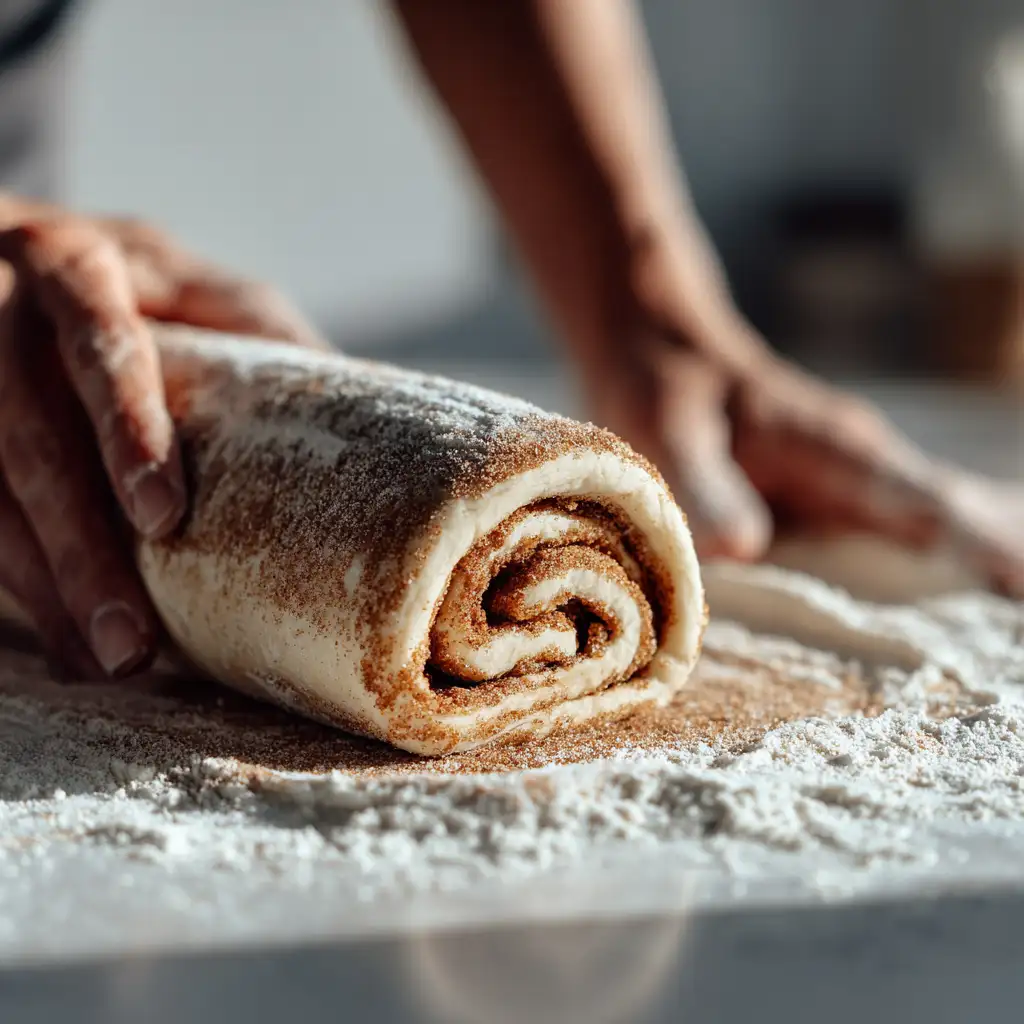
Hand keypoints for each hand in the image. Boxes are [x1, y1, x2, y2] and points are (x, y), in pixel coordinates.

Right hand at [0, 197, 325, 677]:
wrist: (15, 254)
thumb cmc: (138, 284)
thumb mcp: (201, 289)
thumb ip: (260, 335)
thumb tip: (370, 417)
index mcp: (77, 265)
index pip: (98, 343)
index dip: (126, 427)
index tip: (163, 517)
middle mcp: (1, 309)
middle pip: (29, 437)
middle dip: (79, 546)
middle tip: (131, 640)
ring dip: (43, 587)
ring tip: (104, 662)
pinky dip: (20, 587)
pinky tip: (64, 641)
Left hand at [579, 245, 1023, 597]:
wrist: (669, 357)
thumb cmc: (669, 392)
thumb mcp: (673, 434)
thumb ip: (706, 486)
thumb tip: (742, 549)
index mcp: (834, 451)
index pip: (921, 505)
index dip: (972, 547)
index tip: (1019, 584)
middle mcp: (863, 468)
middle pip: (954, 520)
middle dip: (999, 564)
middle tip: (1020, 630)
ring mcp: (857, 485)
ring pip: (941, 529)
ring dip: (981, 571)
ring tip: (1007, 632)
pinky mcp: (838, 501)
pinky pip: (906, 535)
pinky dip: (942, 566)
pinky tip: (964, 604)